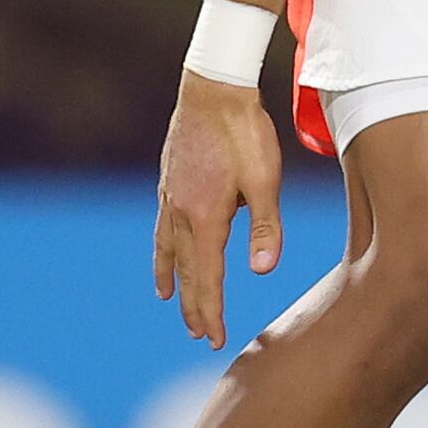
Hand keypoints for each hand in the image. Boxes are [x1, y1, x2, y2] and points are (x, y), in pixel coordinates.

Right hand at [151, 71, 295, 345]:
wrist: (213, 88)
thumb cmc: (245, 132)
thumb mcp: (265, 180)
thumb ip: (266, 226)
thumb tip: (263, 269)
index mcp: (204, 217)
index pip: (207, 278)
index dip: (212, 311)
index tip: (215, 339)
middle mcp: (180, 213)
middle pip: (185, 272)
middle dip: (194, 306)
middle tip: (201, 335)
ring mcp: (170, 198)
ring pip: (168, 252)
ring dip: (175, 282)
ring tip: (173, 304)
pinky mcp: (169, 183)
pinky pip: (162, 230)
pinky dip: (162, 253)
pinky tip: (163, 258)